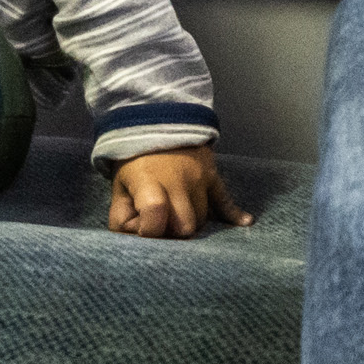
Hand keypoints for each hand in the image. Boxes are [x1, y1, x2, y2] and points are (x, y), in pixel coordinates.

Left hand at [105, 149, 247, 237]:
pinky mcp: (212, 175)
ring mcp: (199, 178)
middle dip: (174, 234)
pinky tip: (245, 222)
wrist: (155, 123)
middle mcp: (178, 180)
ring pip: (203, 219)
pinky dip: (234, 213)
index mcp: (149, 181)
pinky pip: (226, 199)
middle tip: (163, 225)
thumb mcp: (119, 189)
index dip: (149, 231)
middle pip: (186, 226)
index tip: (144, 227)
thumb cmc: (133, 162)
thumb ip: (122, 220)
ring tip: (176, 213)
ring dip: (190, 223)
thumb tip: (140, 240)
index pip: (156, 216)